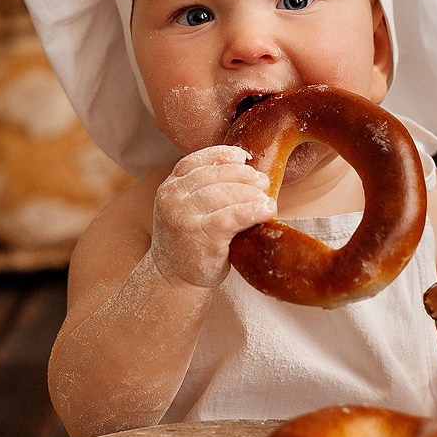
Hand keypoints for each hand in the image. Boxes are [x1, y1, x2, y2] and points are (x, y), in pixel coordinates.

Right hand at [148, 145, 275, 288]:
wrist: (174, 280)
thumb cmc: (189, 243)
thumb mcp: (186, 210)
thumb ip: (202, 190)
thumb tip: (244, 168)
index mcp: (169, 188)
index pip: (195, 161)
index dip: (221, 155)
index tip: (243, 157)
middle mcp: (173, 198)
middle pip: (215, 175)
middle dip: (243, 176)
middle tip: (262, 182)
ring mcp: (184, 216)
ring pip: (225, 193)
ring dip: (251, 194)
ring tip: (267, 199)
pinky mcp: (200, 235)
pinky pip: (231, 216)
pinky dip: (253, 211)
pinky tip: (267, 211)